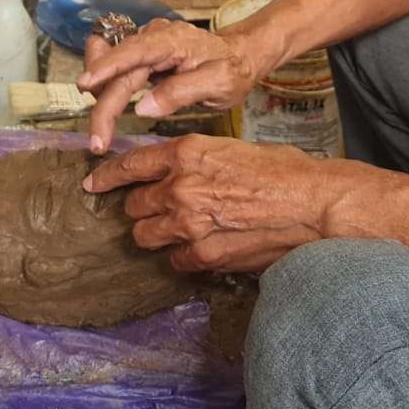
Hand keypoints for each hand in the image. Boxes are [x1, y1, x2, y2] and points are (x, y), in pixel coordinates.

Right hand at [77, 19, 264, 153]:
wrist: (240, 56)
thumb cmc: (233, 69)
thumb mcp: (219, 83)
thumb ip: (182, 93)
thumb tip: (143, 108)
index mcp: (172, 40)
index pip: (132, 52)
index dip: (105, 68)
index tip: (84, 85)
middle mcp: (153, 37)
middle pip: (117, 71)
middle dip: (103, 107)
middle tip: (98, 144)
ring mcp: (145, 44)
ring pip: (111, 71)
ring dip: (101, 99)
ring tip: (103, 132)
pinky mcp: (142, 55)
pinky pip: (116, 71)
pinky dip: (108, 90)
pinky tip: (109, 111)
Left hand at [83, 134, 366, 272]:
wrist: (315, 206)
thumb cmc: (285, 172)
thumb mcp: (234, 149)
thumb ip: (198, 160)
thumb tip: (180, 171)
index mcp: (188, 152)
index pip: (130, 164)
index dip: (107, 176)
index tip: (93, 183)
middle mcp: (180, 186)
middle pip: (134, 204)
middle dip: (141, 207)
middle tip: (154, 210)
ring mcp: (189, 224)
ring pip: (145, 235)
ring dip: (155, 232)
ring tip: (176, 230)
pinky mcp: (203, 255)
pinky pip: (173, 259)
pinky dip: (182, 255)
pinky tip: (202, 247)